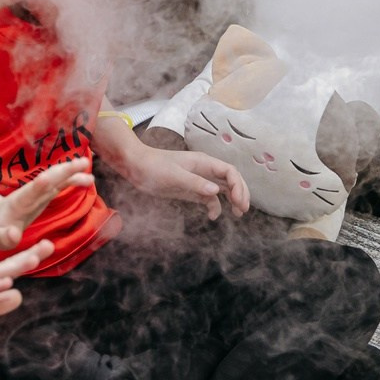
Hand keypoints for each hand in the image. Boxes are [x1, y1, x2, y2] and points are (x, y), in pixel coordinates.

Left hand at [0, 159, 92, 251]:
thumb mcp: (0, 238)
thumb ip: (6, 237)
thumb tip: (13, 235)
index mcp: (19, 203)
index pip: (29, 192)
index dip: (38, 185)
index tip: (47, 177)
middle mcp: (30, 193)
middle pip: (48, 179)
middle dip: (63, 170)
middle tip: (81, 162)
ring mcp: (39, 191)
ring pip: (56, 177)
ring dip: (71, 170)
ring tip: (87, 165)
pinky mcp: (46, 193)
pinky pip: (61, 184)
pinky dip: (73, 179)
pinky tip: (88, 179)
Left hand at [124, 145, 247, 219]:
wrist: (136, 167)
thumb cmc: (154, 167)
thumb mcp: (174, 176)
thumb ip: (195, 183)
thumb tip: (216, 191)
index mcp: (204, 162)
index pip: (229, 171)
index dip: (239, 185)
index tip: (239, 201)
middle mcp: (204, 170)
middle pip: (231, 180)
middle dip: (240, 193)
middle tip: (243, 209)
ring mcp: (198, 180)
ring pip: (223, 189)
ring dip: (232, 200)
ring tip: (238, 213)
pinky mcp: (190, 190)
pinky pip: (208, 199)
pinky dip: (214, 207)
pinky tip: (212, 216)